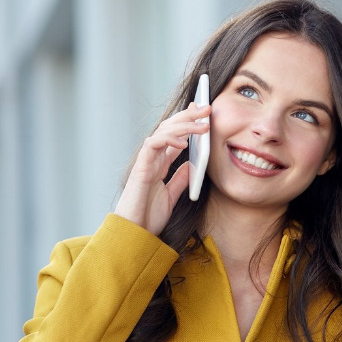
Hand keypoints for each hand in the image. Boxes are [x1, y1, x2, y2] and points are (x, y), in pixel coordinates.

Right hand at [113, 104, 209, 234]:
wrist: (134, 234)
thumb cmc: (147, 218)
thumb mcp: (171, 197)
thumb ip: (180, 179)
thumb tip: (191, 164)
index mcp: (159, 165)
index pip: (174, 137)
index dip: (187, 123)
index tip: (202, 113)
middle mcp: (152, 160)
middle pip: (170, 129)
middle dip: (188, 116)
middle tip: (207, 107)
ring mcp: (146, 162)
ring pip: (163, 132)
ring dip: (183, 124)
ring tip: (202, 122)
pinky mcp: (141, 168)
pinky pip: (154, 145)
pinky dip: (168, 140)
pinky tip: (184, 142)